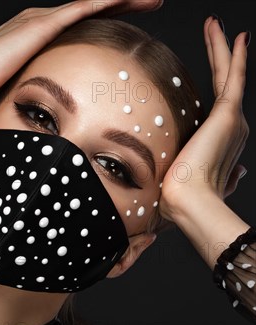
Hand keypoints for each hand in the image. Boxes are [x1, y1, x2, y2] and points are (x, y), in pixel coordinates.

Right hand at [0, 0, 163, 117]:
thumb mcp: (17, 101)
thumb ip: (33, 109)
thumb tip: (40, 136)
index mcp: (38, 42)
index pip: (80, 32)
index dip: (105, 28)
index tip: (128, 36)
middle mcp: (43, 25)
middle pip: (93, 14)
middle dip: (123, 9)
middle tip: (150, 6)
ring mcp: (43, 21)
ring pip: (94, 6)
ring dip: (126, 1)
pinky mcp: (43, 23)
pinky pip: (87, 8)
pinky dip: (113, 2)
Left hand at [159, 16, 248, 222]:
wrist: (188, 202)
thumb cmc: (183, 198)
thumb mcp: (197, 182)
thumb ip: (220, 176)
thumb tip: (239, 175)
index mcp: (222, 142)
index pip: (219, 102)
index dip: (219, 81)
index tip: (218, 64)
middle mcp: (232, 128)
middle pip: (225, 82)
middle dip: (221, 55)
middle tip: (216, 30)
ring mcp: (232, 120)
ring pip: (228, 74)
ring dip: (223, 47)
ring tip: (215, 24)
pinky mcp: (228, 114)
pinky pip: (233, 76)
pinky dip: (234, 54)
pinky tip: (234, 35)